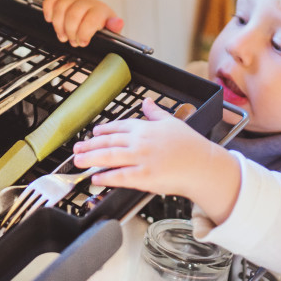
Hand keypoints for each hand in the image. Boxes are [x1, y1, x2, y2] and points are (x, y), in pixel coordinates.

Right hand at [43, 0, 124, 46]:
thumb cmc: (102, 27)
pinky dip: (48, 8)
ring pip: (60, 6)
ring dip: (58, 25)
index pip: (91, 19)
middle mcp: (86, 2)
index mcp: (100, 10)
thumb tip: (117, 22)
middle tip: (73, 42)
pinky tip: (50, 19)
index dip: (84, 33)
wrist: (97, 18)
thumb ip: (114, 28)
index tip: (83, 42)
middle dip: (71, 32)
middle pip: (73, 14)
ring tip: (63, 36)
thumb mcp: (112, 32)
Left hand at [73, 98, 241, 223]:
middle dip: (89, 145)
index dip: (102, 131)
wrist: (203, 165)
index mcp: (146, 128)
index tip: (92, 134)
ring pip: (109, 157)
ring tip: (78, 161)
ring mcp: (141, 159)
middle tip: (76, 148)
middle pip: (109, 142)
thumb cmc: (191, 145)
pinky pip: (120, 177)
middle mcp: (140, 141)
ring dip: (91, 159)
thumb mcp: (172, 122)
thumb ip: (155, 113)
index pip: (118, 127)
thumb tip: (146, 102)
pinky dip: (106, 177)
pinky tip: (95, 178)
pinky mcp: (144, 177)